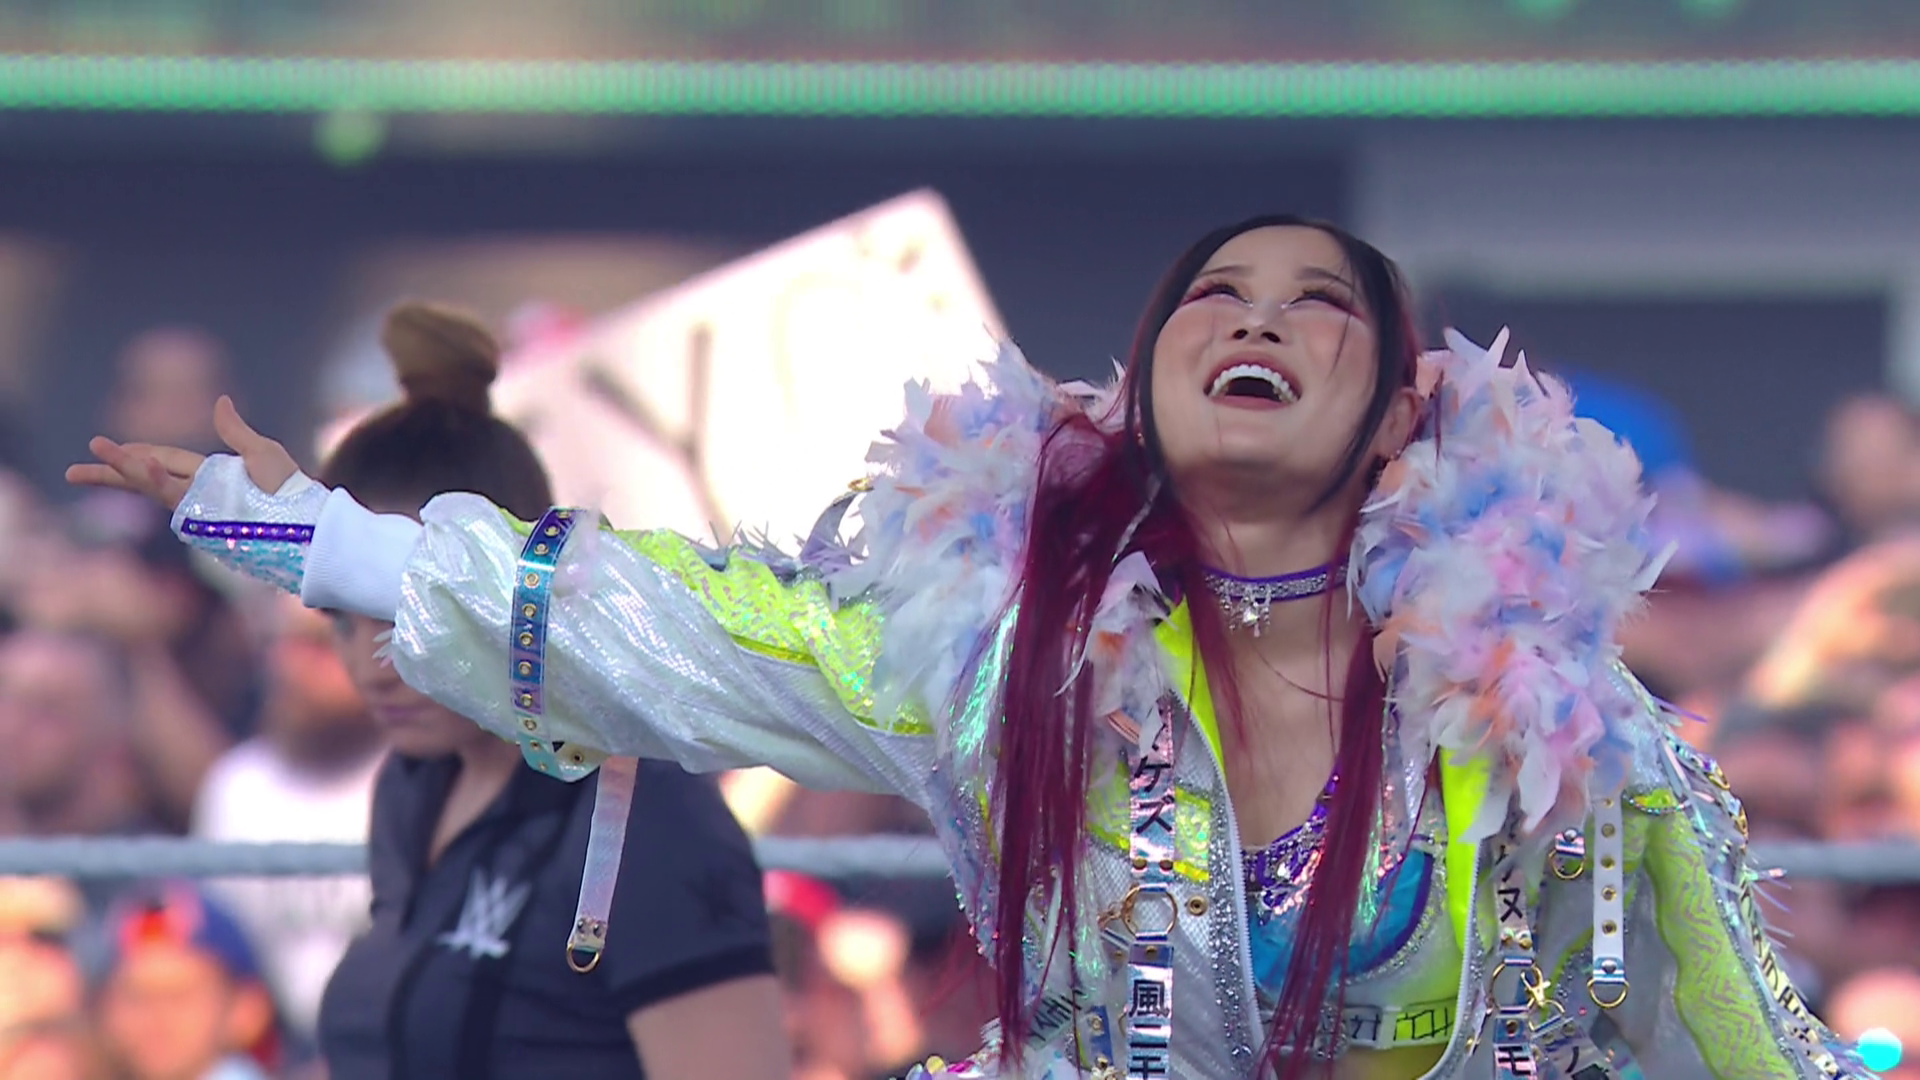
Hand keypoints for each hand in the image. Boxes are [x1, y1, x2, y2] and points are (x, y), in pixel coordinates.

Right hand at [66, 396, 297, 509]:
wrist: (309, 522)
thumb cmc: (290, 490)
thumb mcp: (263, 453)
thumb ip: (236, 431)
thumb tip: (220, 401)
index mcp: (209, 474)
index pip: (164, 460)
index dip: (136, 453)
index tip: (104, 447)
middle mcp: (200, 492)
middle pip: (147, 478)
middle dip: (112, 472)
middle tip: (73, 470)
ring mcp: (202, 506)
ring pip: (155, 487)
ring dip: (127, 470)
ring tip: (98, 456)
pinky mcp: (209, 518)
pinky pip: (180, 498)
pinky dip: (161, 483)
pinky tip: (145, 468)